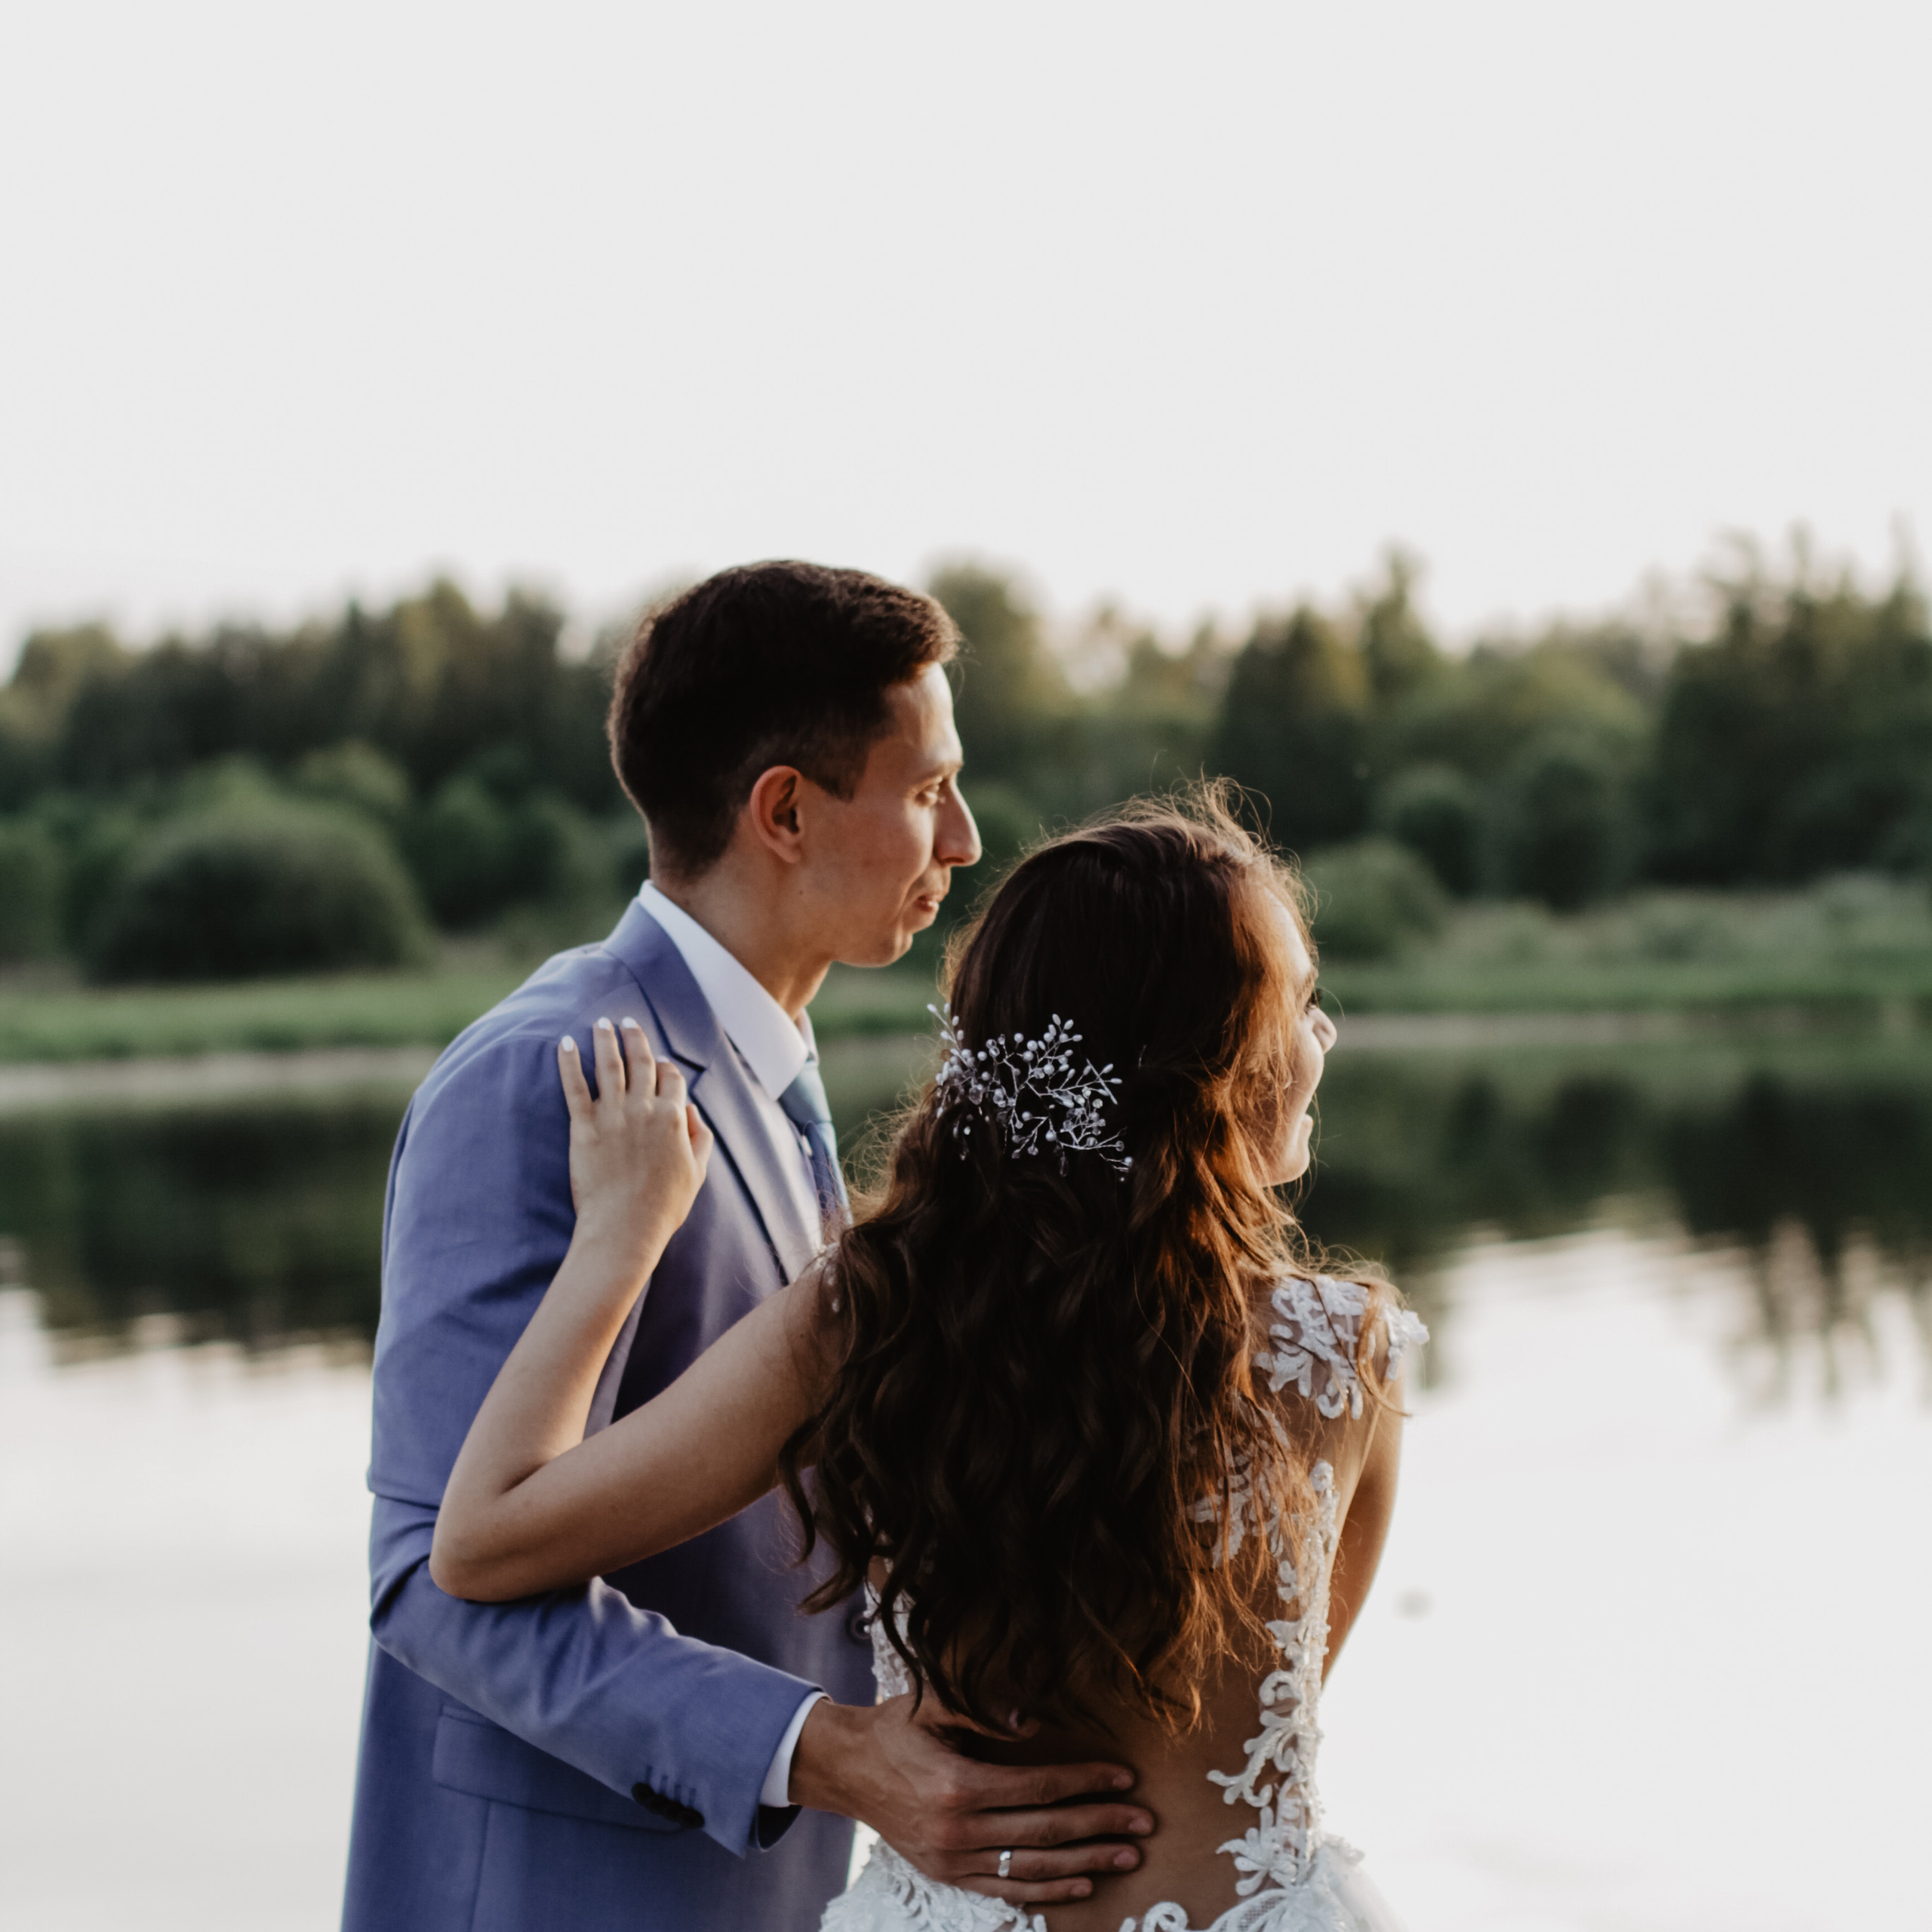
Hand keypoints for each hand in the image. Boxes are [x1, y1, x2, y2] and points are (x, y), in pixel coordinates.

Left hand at [559, 1017, 713, 1259]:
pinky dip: (568, 1063)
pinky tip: (564, 1044)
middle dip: (635, 1037)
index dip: (666, 1066)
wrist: (625, 1228)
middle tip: (627, 1020)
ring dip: (605, 1040)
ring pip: (609, 1066)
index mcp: (673, 1117)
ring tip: (601, 1022)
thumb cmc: (664, 1206)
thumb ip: (699, 1137)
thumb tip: (690, 1110)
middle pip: (641, 1062)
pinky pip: (574, 1087)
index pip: (672, 1078)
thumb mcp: (697, 1172)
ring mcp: (612, 1116)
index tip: (660, 1060)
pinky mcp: (584, 1127)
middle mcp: (644, 1109)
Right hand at [788, 1695, 1152, 1909]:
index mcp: (959, 1785)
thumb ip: (984, 1712)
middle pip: (1046, 1830)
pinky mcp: (947, 1875)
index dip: (1085, 1782)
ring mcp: (953, 1860)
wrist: (848, 1769)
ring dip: (1085, 1863)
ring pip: (1033, 1868)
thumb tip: (1034, 1722)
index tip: (1123, 1778)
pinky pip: (1005, 1890)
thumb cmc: (897, 1728)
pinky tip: (1081, 1885)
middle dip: (1100, 1825)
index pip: (1039, 1787)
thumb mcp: (934, 1704)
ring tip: (1127, 1857)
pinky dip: (1047, 1892)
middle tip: (1144, 1823)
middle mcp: (959, 1830)